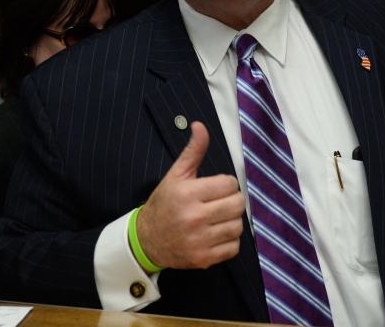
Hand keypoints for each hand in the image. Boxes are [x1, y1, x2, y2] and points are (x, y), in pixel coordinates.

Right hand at [136, 122, 244, 269]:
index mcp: (188, 193)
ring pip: (238, 226)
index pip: (229, 184)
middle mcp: (194, 217)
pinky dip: (229, 240)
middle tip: (219, 202)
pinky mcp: (204, 259)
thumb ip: (193, 150)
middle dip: (231, 201)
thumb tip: (200, 125)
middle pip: (237, 204)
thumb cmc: (164, 203)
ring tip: (218, 218)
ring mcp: (199, 240)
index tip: (215, 188)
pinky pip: (234, 247)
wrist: (146, 239)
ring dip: (231, 221)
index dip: (226, 184)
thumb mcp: (176, 174)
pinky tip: (216, 234)